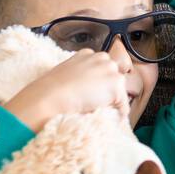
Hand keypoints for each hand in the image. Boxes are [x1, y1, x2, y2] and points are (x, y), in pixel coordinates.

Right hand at [1, 50, 129, 131]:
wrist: (51, 96)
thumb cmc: (51, 90)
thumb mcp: (66, 74)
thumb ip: (79, 76)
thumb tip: (85, 89)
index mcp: (87, 54)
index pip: (103, 68)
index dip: (100, 83)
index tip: (95, 95)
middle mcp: (101, 58)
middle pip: (115, 77)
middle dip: (109, 91)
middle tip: (98, 105)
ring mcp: (110, 70)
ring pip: (120, 91)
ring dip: (113, 102)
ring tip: (100, 112)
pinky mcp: (116, 84)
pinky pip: (123, 105)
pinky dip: (119, 114)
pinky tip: (108, 119)